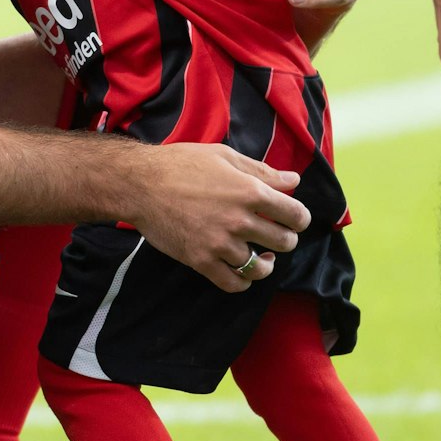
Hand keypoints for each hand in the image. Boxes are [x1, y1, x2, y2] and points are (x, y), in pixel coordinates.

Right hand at [129, 143, 306, 292]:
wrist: (140, 184)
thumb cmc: (181, 164)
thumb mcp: (225, 157)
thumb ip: (262, 171)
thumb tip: (293, 181)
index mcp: (250, 192)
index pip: (295, 215)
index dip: (299, 219)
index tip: (294, 219)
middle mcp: (240, 220)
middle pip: (283, 242)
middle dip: (285, 240)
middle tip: (276, 236)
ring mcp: (220, 244)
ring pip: (261, 268)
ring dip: (266, 264)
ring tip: (262, 257)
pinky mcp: (201, 261)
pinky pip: (233, 283)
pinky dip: (243, 282)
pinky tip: (242, 271)